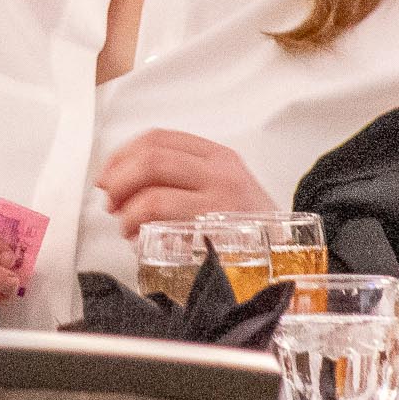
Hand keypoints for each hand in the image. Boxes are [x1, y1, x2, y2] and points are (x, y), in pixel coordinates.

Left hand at [93, 130, 268, 230]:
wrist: (290, 260)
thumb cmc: (249, 227)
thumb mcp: (223, 186)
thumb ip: (181, 176)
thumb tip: (122, 182)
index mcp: (217, 157)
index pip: (158, 139)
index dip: (122, 155)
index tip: (108, 175)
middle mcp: (220, 174)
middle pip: (151, 161)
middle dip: (118, 181)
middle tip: (111, 202)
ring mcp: (220, 204)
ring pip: (153, 195)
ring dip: (126, 212)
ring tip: (126, 226)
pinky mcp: (216, 235)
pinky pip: (164, 224)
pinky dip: (140, 232)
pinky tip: (141, 241)